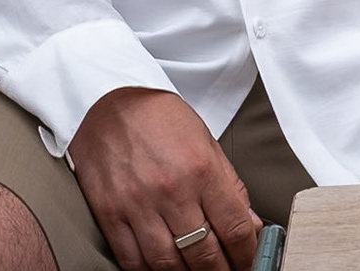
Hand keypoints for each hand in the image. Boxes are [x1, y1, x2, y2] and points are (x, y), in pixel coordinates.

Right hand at [68, 88, 263, 270]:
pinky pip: (132, 260)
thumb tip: (249, 224)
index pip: (233, 226)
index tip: (249, 260)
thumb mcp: (206, 143)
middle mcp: (171, 190)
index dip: (246, 253)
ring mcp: (137, 205)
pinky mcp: (110, 215)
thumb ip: (230, 186)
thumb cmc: (161, 121)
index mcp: (201, 169)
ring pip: (168, 264)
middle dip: (220, 270)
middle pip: (203, 252)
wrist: (111, 105)